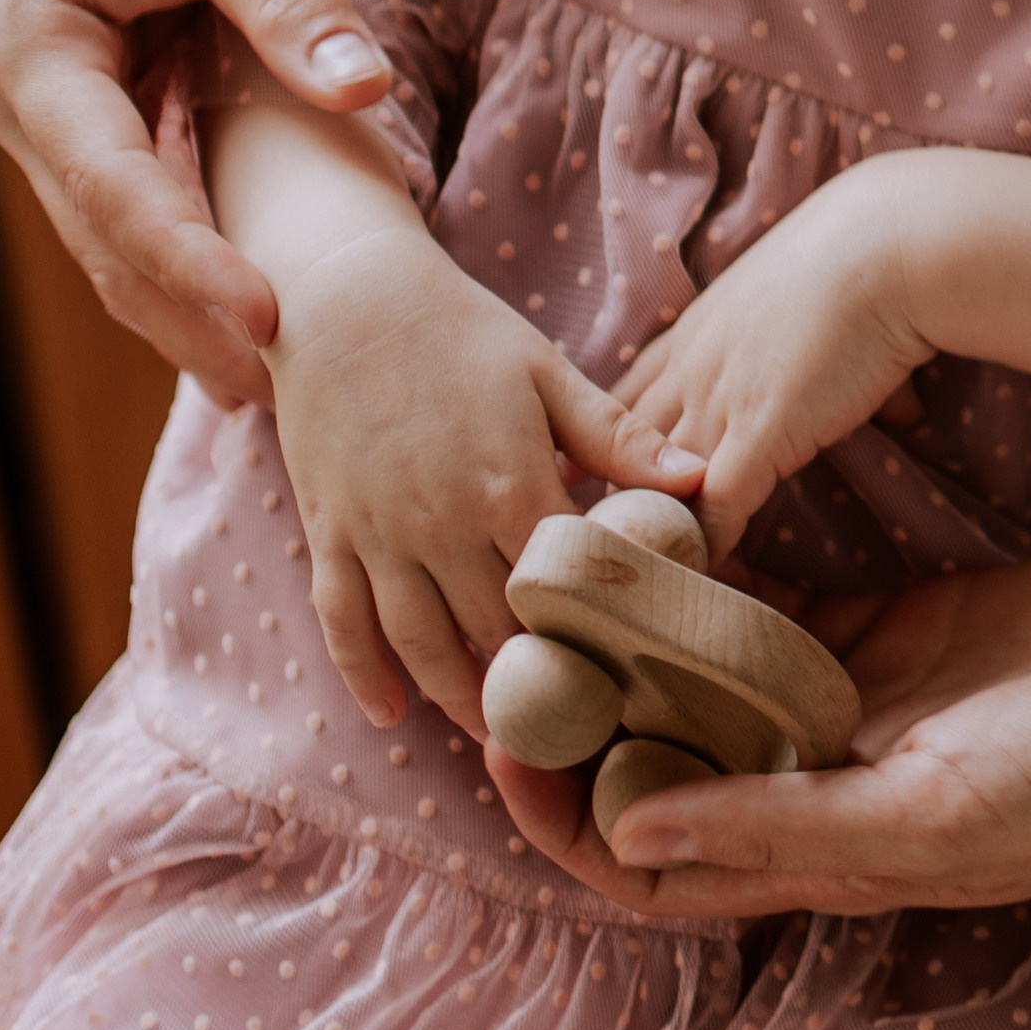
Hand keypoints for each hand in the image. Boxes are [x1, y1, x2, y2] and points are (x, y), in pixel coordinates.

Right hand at [0, 0, 389, 397]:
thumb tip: (365, 93)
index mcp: (30, 49)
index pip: (111, 188)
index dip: (188, 264)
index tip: (269, 321)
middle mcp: (26, 98)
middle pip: (109, 236)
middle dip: (187, 319)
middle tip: (284, 401)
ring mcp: (59, 111)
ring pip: (125, 233)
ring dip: (190, 306)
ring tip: (278, 387)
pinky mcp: (101, 106)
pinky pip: (148, 198)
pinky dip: (199, 253)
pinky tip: (261, 308)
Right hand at [267, 227, 702, 738]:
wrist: (349, 296)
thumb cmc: (461, 331)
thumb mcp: (546, 372)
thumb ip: (616, 437)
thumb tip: (699, 478)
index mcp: (509, 482)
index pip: (562, 588)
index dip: (593, 635)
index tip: (626, 675)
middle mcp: (441, 521)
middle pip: (491, 628)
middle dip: (532, 681)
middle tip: (572, 725)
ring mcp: (379, 533)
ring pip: (418, 642)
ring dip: (454, 696)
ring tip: (495, 734)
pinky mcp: (330, 532)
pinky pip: (342, 621)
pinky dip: (363, 675)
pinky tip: (392, 715)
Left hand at [488, 545, 1030, 915]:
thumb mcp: (933, 812)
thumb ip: (784, 823)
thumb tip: (624, 835)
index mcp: (824, 852)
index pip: (651, 860)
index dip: (563, 819)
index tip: (500, 746)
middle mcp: (823, 781)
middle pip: (661, 761)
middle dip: (578, 713)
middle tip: (512, 631)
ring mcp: (859, 700)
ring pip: (712, 676)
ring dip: (641, 636)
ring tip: (568, 568)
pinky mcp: (899, 624)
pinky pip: (785, 606)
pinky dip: (725, 573)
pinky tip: (670, 519)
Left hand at [620, 144, 1030, 560]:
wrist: (892, 242)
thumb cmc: (872, 263)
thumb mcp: (824, 308)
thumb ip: (835, 362)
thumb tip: (904, 408)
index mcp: (697, 333)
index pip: (621, 401)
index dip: (600, 449)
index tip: (581, 489)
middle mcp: (689, 368)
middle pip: (612, 450)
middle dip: (591, 501)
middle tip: (571, 556)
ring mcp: (716, 402)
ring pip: (646, 488)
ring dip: (638, 538)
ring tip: (617, 592)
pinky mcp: (756, 435)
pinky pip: (709, 514)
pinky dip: (701, 555)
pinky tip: (698, 594)